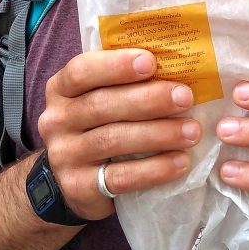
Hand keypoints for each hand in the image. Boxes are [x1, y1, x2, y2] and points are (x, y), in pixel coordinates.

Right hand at [38, 49, 198, 219]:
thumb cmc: (101, 126)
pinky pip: (120, 177)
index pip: (82, 70)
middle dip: (148, 100)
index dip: (116, 65)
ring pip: (112, 140)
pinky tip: (180, 162)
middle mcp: (57, 120)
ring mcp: (64, 155)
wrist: (75, 181)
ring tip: (192, 131)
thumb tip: (176, 62)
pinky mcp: (79, 187)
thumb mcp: (102, 97)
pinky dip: (154, 169)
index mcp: (61, 88)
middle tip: (185, 97)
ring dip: (158, 134)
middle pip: (101, 105)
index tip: (151, 62)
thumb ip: (126, 81)